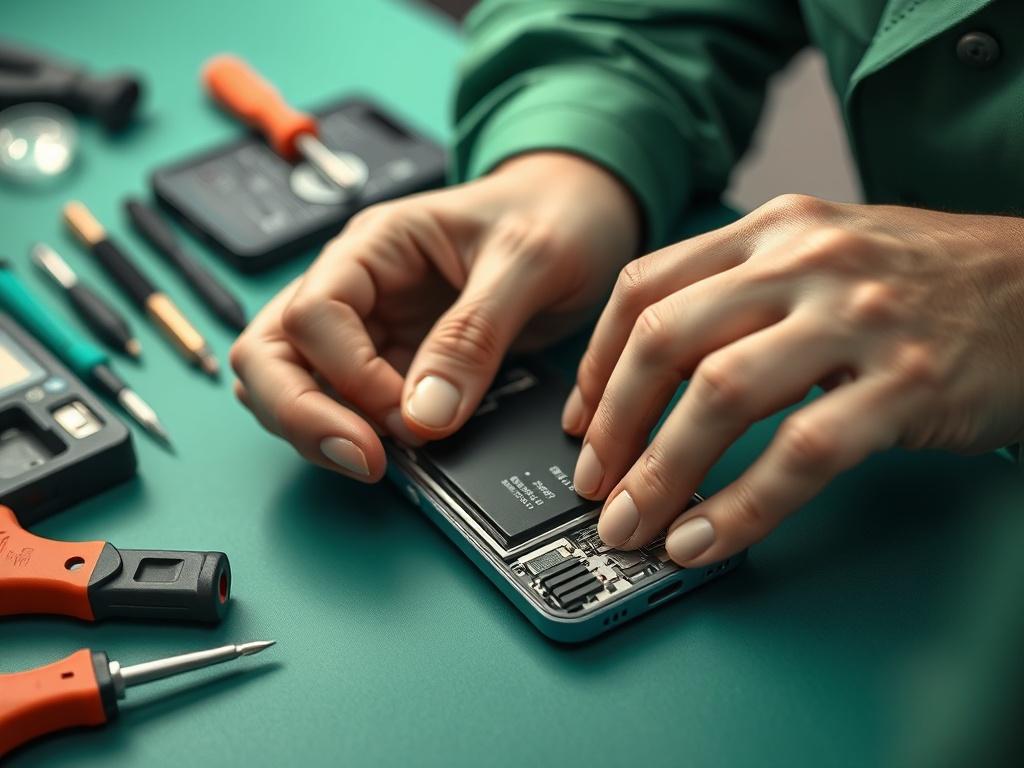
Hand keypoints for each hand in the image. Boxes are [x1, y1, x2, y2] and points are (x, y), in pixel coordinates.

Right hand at [231, 152, 638, 479]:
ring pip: (291, 386)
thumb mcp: (529, 261)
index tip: (408, 415)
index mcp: (374, 244)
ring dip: (321, 432)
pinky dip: (358, 437)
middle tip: (365, 462)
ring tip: (383, 462)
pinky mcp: (392, 365)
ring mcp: (368, 329)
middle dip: (301, 415)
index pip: (312, 313)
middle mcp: (355, 288)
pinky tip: (401, 454)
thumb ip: (475, 333)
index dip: (349, 375)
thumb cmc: (554, 215)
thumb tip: (423, 417)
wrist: (581, 219)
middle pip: (269, 354)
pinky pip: (346, 408)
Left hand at [563, 195, 1023, 565]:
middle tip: (594, 486)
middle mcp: (805, 261)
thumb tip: (649, 373)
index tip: (579, 422)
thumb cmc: (923, 282)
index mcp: (772, 230)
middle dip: (612, 424)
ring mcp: (856, 319)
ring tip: (632, 525)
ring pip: (721, 394)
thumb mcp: (823, 255)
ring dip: (660, 471)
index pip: (646, 288)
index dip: (596, 364)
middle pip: (666, 339)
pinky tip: (706, 539)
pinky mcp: (906, 383)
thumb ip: (740, 292)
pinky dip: (742, 506)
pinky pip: (800, 453)